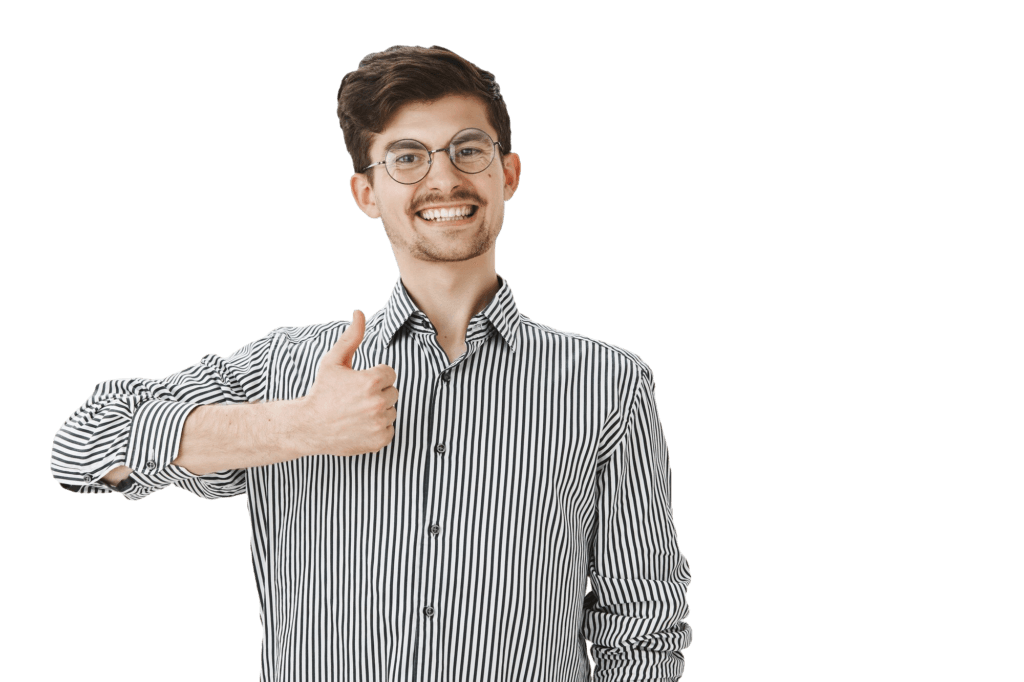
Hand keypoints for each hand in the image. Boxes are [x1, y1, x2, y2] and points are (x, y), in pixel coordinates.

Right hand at [301, 309, 397, 456]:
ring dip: (379, 411)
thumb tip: (359, 312)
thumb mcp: (333, 361)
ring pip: (391, 410)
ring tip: (356, 412)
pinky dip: (378, 428)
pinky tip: (359, 425)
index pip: (389, 373)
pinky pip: (389, 428)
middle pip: (393, 392)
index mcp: (371, 381)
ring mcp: (379, 423)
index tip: (358, 383)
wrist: (308, 427)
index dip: (374, 376)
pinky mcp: (379, 440)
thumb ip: (351, 337)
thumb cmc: (321, 391)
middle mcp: (378, 403)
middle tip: (355, 398)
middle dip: (377, 393)